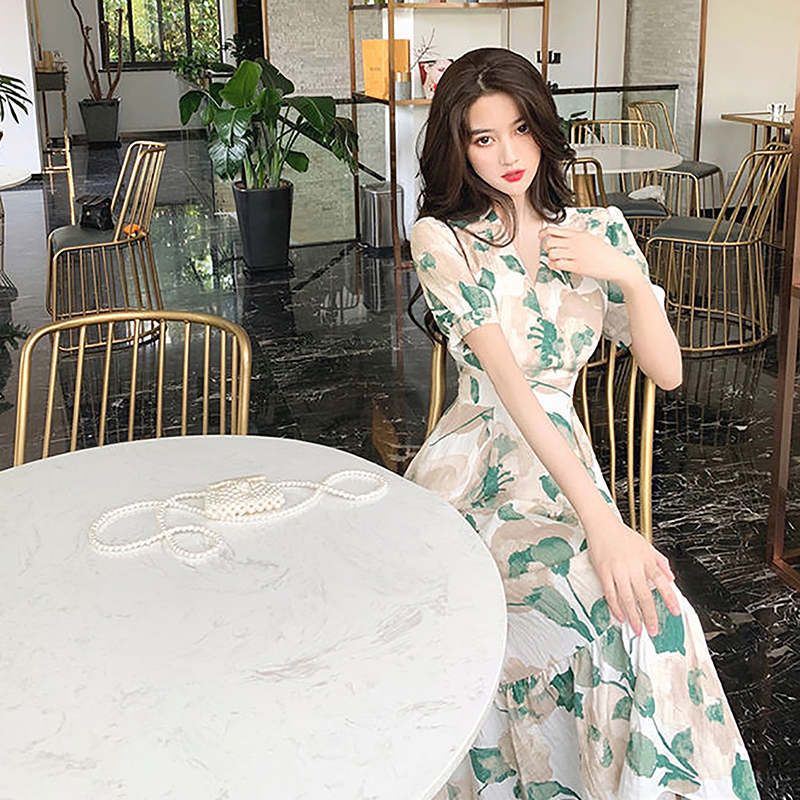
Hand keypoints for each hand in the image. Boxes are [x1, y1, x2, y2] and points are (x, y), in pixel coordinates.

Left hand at [540, 227, 641, 290]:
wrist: (616, 264)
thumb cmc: (605, 253)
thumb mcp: (590, 239)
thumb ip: (576, 238)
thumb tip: (562, 239)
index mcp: (578, 234)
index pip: (554, 230)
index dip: (543, 233)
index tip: (540, 236)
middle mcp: (576, 243)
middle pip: (549, 241)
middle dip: (546, 247)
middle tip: (550, 250)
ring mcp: (576, 255)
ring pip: (551, 253)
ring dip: (550, 257)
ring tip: (556, 259)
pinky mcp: (577, 266)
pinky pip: (557, 265)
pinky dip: (553, 265)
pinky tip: (556, 265)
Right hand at [584, 511, 679, 635]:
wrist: (602, 525)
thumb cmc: (623, 536)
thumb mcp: (647, 546)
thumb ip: (661, 562)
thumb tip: (671, 578)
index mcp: (646, 560)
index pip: (661, 582)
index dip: (670, 598)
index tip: (675, 612)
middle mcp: (633, 567)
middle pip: (644, 596)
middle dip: (650, 615)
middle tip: (653, 629)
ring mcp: (617, 570)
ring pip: (627, 599)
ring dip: (633, 617)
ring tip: (637, 629)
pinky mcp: (603, 572)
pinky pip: (610, 594)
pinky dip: (615, 608)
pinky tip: (620, 616)